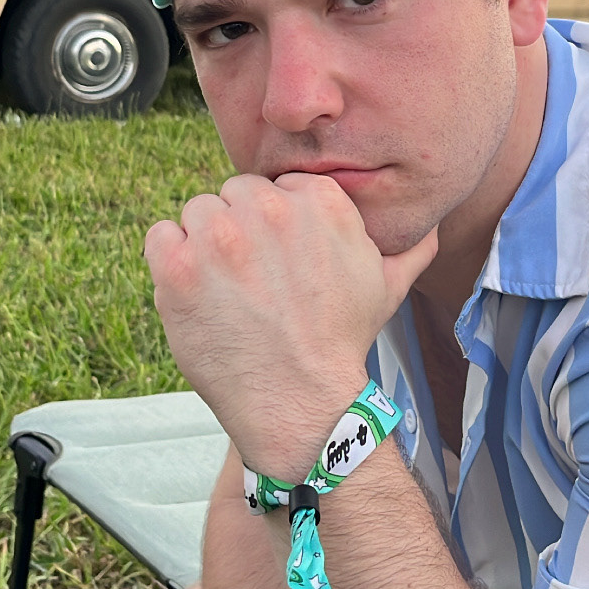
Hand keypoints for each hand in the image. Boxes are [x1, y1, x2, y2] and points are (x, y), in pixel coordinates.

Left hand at [144, 174, 436, 472]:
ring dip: (205, 245)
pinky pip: (161, 236)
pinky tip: (198, 296)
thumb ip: (409, 245)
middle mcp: (270, 208)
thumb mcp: (388, 286)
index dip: (276, 227)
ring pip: (197, 211)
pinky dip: (171, 261)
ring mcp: (220, 236)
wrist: (301, 402)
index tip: (282, 265)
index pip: (277, 186)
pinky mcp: (179, 267)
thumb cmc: (341, 342)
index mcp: (320, 200)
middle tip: (254, 282)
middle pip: (235, 194)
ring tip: (227, 292)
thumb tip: (428, 221)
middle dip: (241, 231)